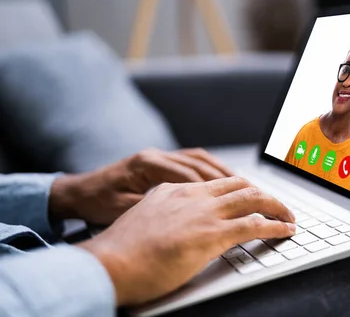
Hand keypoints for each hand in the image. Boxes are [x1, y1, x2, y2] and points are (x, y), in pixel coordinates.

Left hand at [49, 148, 233, 224]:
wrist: (77, 192)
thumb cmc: (97, 203)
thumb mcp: (122, 210)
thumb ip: (153, 208)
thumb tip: (184, 215)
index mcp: (147, 164)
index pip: (189, 175)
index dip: (213, 190)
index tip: (233, 203)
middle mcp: (156, 155)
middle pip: (199, 163)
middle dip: (226, 178)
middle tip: (250, 192)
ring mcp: (159, 155)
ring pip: (199, 159)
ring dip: (222, 171)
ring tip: (244, 185)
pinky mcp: (160, 160)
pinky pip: (192, 161)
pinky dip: (210, 169)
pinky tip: (224, 179)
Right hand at [77, 177, 295, 305]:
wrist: (107, 263)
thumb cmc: (119, 251)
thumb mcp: (141, 220)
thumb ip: (162, 214)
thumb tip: (175, 225)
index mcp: (173, 190)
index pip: (215, 183)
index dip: (239, 190)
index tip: (251, 199)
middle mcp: (192, 195)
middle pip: (239, 185)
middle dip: (264, 194)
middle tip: (278, 206)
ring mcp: (203, 213)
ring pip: (252, 199)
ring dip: (276, 206)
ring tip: (289, 216)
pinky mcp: (211, 234)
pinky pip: (255, 224)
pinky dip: (275, 226)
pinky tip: (286, 230)